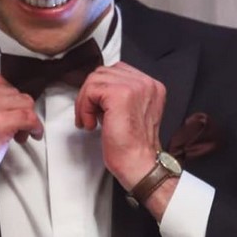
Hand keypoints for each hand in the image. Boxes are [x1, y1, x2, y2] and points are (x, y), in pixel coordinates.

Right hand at [0, 73, 42, 216]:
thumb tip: (5, 100)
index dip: (9, 97)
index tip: (11, 109)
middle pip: (14, 92)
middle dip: (18, 109)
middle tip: (16, 126)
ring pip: (25, 103)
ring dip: (28, 118)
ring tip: (21, 132)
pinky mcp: (0, 121)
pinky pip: (29, 117)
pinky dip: (35, 127)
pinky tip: (32, 134)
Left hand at [75, 62, 176, 218]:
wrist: (139, 164)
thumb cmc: (133, 146)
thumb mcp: (131, 113)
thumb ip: (120, 96)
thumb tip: (96, 91)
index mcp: (151, 86)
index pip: (117, 71)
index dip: (101, 90)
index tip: (97, 110)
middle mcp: (146, 83)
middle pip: (104, 72)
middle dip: (90, 94)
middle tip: (88, 116)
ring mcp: (135, 87)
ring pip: (95, 79)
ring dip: (85, 101)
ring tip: (89, 121)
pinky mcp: (120, 94)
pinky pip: (91, 90)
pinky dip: (84, 108)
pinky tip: (90, 124)